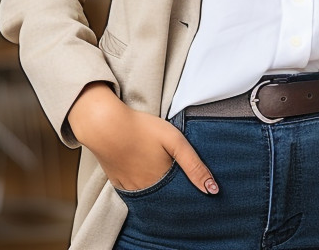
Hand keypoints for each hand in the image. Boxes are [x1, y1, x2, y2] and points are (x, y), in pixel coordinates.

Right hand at [67, 83, 218, 193]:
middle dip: (172, 186)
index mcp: (162, 182)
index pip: (179, 192)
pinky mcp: (117, 181)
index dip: (187, 185)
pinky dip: (140, 182)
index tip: (190, 176)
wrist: (105, 124)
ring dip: (156, 185)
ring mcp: (129, 187)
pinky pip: (133, 189)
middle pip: (164, 194)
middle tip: (172, 165)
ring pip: (149, 193)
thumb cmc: (142, 128)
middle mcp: (145, 190)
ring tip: (158, 164)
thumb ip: (194, 165)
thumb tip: (213, 189)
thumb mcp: (175, 140)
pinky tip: (142, 167)